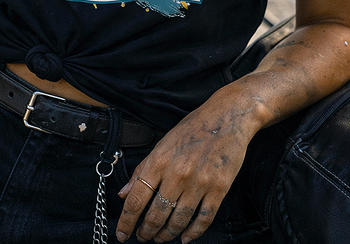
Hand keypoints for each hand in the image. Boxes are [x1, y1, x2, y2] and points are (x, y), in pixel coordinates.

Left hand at [116, 94, 259, 242]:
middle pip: (156, 214)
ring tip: (161, 238)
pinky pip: (203, 219)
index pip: (136, 199)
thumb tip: (124, 193)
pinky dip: (193, 233)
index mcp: (160, 160)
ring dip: (166, 235)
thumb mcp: (163, 143)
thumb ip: (143, 169)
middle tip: (143, 237)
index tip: (122, 233)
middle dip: (146, 231)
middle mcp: (177, 174)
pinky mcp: (218, 189)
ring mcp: (199, 183)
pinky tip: (186, 237)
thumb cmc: (193, 128)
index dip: (127, 221)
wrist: (227, 117)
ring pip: (178, 221)